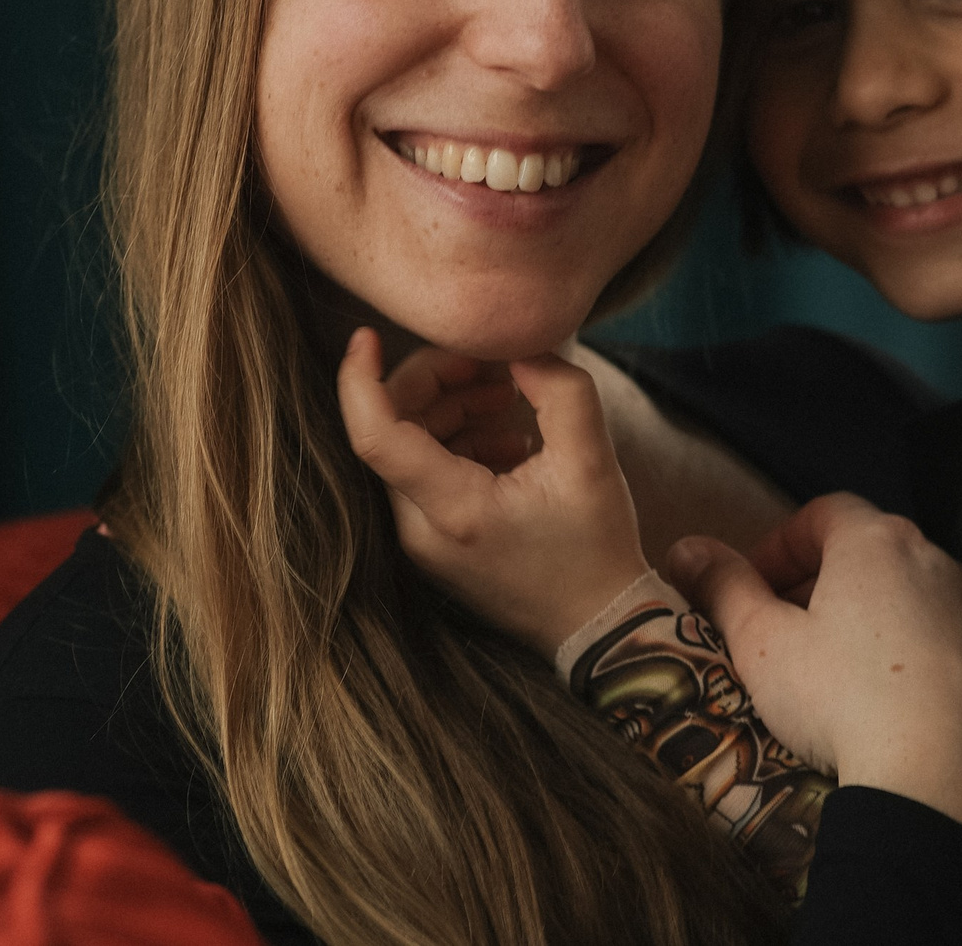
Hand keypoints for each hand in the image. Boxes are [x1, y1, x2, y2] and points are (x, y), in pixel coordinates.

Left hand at [337, 328, 647, 657]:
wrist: (600, 626)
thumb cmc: (597, 550)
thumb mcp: (593, 460)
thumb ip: (559, 388)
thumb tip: (520, 345)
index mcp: (454, 509)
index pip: (375, 436)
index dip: (362, 377)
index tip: (368, 335)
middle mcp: (422, 530)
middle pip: (394, 429)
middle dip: (438, 381)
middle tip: (494, 366)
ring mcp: (422, 540)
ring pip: (408, 447)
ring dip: (453, 407)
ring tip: (511, 402)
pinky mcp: (434, 541)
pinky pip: (425, 471)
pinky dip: (458, 439)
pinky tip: (509, 440)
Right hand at [664, 493, 961, 855]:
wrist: (940, 781)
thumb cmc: (844, 700)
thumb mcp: (762, 644)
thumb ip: (722, 588)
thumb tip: (686, 549)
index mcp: (875, 539)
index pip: (821, 513)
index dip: (777, 546)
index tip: (751, 587)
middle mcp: (932, 559)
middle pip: (862, 550)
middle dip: (812, 581)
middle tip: (776, 628)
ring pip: (898, 592)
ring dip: (855, 615)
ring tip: (820, 668)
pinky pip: (929, 634)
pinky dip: (894, 648)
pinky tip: (869, 700)